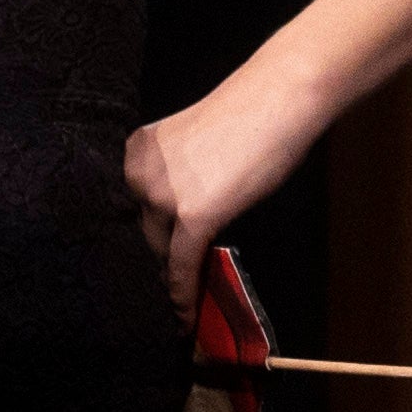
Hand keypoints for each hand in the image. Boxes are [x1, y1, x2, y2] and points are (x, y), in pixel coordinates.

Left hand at [122, 75, 320, 322]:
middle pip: (144, 231)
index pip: (131, 208)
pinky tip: (184, 315)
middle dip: (157, 257)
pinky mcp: (193, 215)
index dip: (142, 240)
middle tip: (169, 288)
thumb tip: (181, 222)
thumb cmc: (250, 114)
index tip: (142, 267)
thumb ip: (178, 178)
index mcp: (134, 153)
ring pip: (161, 251)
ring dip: (171, 278)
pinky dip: (183, 294)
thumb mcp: (194, 145)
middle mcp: (138, 174)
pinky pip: (181, 265)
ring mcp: (163, 195)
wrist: (280, 96)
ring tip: (179, 308)